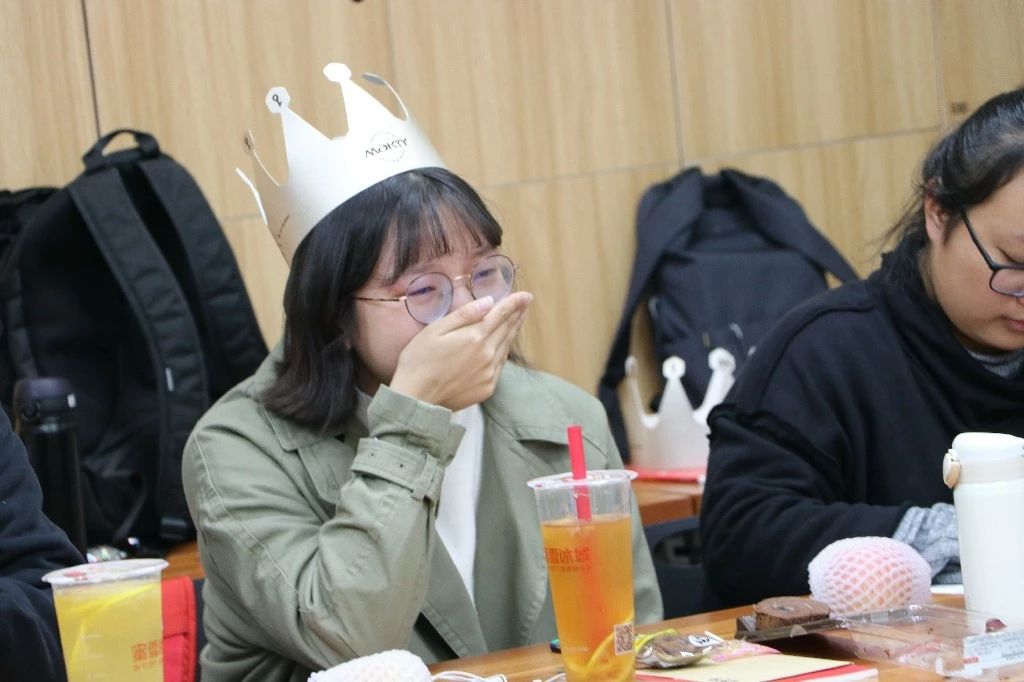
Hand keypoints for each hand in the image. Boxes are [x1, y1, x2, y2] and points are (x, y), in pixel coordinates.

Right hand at [389, 291, 531, 410]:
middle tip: (526, 303)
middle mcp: (487, 354)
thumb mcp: (435, 330)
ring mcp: (489, 373)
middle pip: (507, 329)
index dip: (514, 303)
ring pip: (506, 346)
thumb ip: (464, 315)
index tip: (526, 295)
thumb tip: (489, 302)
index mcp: (475, 337)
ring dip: (513, 331)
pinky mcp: (487, 388)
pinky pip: (501, 364)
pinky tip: (504, 344)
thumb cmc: (419, 360)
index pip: (500, 314)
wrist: (416, 398)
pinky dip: (505, 351)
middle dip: (517, 314)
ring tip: (519, 319)